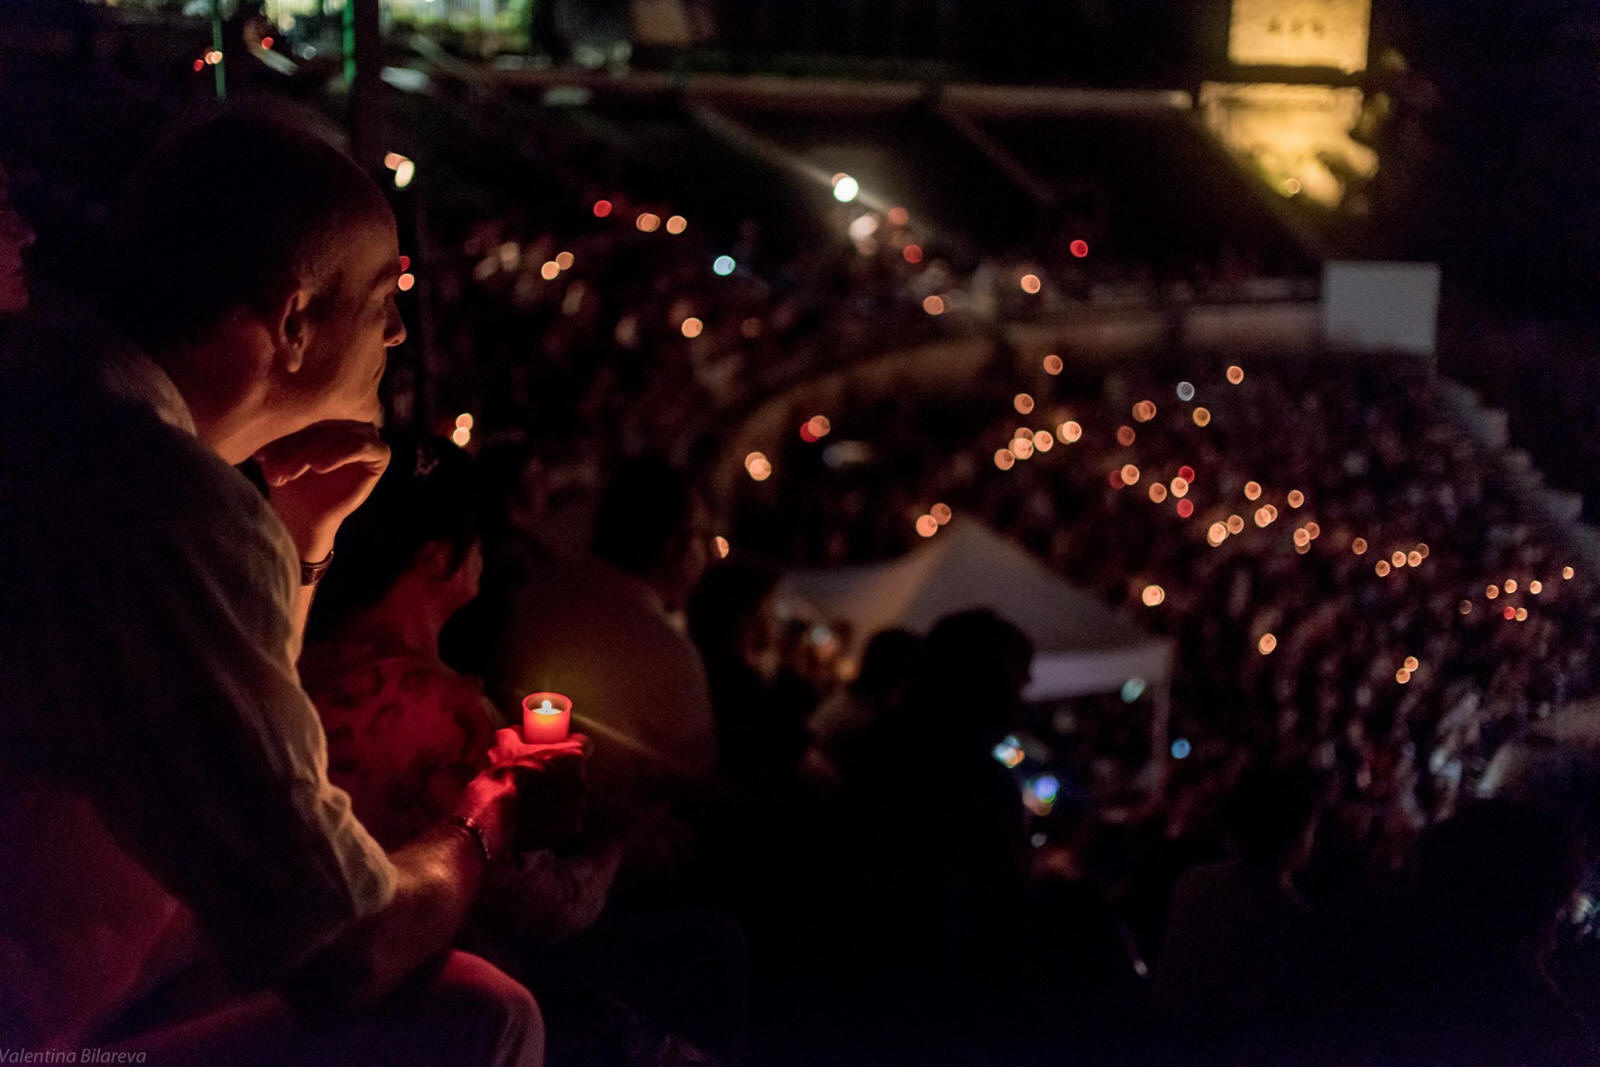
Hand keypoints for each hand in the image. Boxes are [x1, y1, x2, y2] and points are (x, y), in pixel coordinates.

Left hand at [255, 421, 388, 560]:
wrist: (305, 515)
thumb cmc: (289, 481)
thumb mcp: (277, 453)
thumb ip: (276, 430)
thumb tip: (263, 414)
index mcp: (324, 413)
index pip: (302, 415)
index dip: (281, 433)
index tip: (260, 457)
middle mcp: (348, 420)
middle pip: (320, 423)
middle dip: (296, 446)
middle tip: (278, 470)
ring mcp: (367, 434)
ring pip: (338, 434)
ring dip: (312, 453)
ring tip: (292, 473)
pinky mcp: (380, 452)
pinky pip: (360, 446)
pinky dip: (338, 455)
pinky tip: (319, 468)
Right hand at [484, 728, 589, 852]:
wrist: (493, 817)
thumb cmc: (502, 778)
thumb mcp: (504, 743)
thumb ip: (517, 733)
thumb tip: (517, 732)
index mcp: (572, 756)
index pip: (583, 744)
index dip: (569, 745)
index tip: (557, 749)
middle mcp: (581, 781)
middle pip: (577, 772)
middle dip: (562, 773)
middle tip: (540, 775)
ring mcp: (578, 807)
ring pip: (573, 797)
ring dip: (560, 796)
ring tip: (535, 799)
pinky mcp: (570, 830)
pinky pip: (568, 820)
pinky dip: (556, 819)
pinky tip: (537, 817)